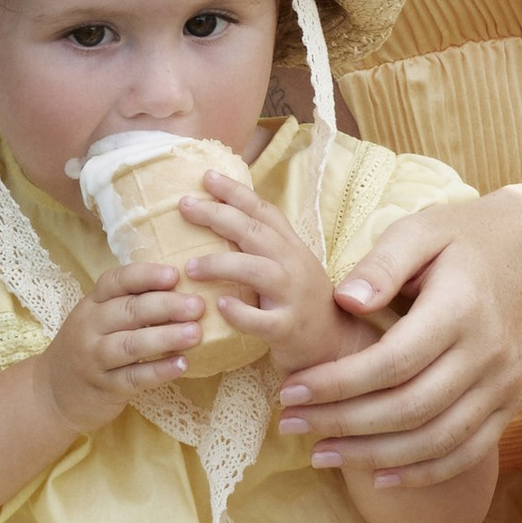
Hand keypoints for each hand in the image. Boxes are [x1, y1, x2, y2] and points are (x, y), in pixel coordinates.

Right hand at [43, 260, 209, 431]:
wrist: (53, 393)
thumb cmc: (89, 348)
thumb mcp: (99, 320)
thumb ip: (131, 304)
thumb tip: (183, 288)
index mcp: (92, 304)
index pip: (115, 281)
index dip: (145, 276)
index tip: (174, 275)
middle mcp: (90, 327)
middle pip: (128, 311)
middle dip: (166, 306)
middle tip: (198, 305)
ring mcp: (95, 359)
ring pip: (131, 344)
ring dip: (165, 337)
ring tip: (195, 333)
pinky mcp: (104, 387)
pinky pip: (134, 377)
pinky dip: (159, 370)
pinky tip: (182, 364)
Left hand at [167, 171, 341, 373]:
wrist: (336, 347)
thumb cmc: (302, 304)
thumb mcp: (289, 267)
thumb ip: (263, 245)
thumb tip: (222, 218)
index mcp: (292, 247)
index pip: (263, 210)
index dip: (235, 191)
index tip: (206, 176)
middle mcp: (294, 266)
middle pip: (255, 231)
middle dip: (218, 215)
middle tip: (185, 205)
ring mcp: (293, 297)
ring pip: (255, 270)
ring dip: (220, 264)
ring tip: (189, 266)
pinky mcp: (288, 329)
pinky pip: (261, 319)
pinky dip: (239, 312)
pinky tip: (219, 306)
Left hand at [278, 193, 521, 488]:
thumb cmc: (466, 239)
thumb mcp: (420, 231)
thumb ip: (381, 264)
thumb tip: (342, 301)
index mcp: (461, 308)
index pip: (392, 362)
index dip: (338, 384)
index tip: (290, 390)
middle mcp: (487, 354)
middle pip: (409, 408)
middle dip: (343, 424)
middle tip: (290, 424)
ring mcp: (503, 384)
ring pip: (436, 440)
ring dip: (374, 456)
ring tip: (322, 454)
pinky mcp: (510, 403)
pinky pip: (467, 453)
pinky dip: (423, 473)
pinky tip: (379, 477)